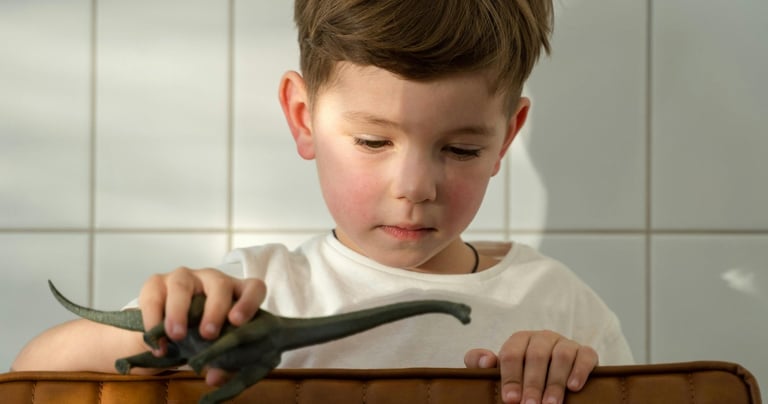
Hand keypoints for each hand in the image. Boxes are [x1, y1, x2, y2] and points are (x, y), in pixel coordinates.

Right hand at [138, 267, 265, 355]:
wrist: (165, 333)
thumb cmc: (201, 337)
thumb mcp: (214, 349)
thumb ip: (221, 364)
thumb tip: (214, 378)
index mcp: (236, 293)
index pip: (253, 288)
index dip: (249, 302)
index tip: (238, 322)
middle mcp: (212, 279)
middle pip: (220, 284)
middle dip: (215, 309)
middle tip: (208, 335)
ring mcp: (184, 278)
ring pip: (183, 285)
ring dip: (180, 312)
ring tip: (177, 336)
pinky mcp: (156, 283)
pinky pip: (154, 297)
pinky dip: (154, 320)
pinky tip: (158, 343)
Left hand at [464, 330, 597, 403]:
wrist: (551, 376)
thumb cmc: (520, 374)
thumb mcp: (498, 369)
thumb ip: (479, 361)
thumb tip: (486, 361)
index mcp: (520, 339)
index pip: (512, 354)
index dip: (510, 377)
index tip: (510, 399)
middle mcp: (543, 337)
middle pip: (536, 356)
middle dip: (533, 384)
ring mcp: (565, 343)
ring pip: (561, 356)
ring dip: (555, 382)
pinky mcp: (585, 352)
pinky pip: (585, 356)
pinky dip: (580, 371)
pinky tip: (573, 387)